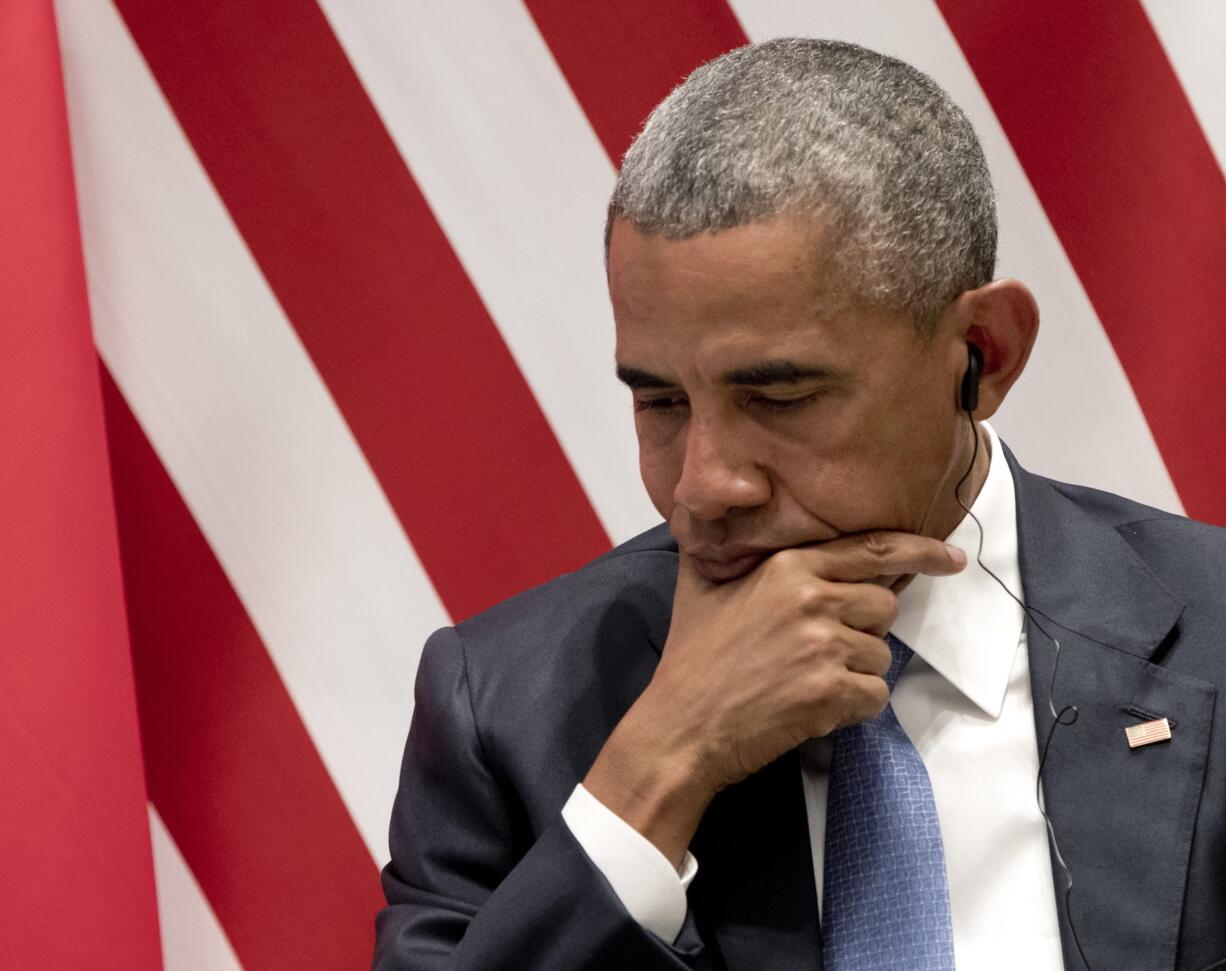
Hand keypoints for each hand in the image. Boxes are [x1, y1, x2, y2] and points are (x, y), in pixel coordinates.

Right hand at [582, 531, 965, 866]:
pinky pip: (875, 696)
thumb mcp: (701, 584)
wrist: (680, 725)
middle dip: (863, 630)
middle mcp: (812, 598)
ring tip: (804, 681)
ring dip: (854, 672)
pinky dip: (851, 707)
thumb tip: (722, 511)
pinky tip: (811, 707)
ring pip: (881, 655)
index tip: (950, 557)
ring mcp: (823, 645)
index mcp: (788, 567)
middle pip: (884, 606)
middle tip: (819, 650)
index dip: (919, 551)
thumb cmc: (691, 657)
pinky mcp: (831, 691)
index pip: (872, 550)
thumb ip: (727, 547)